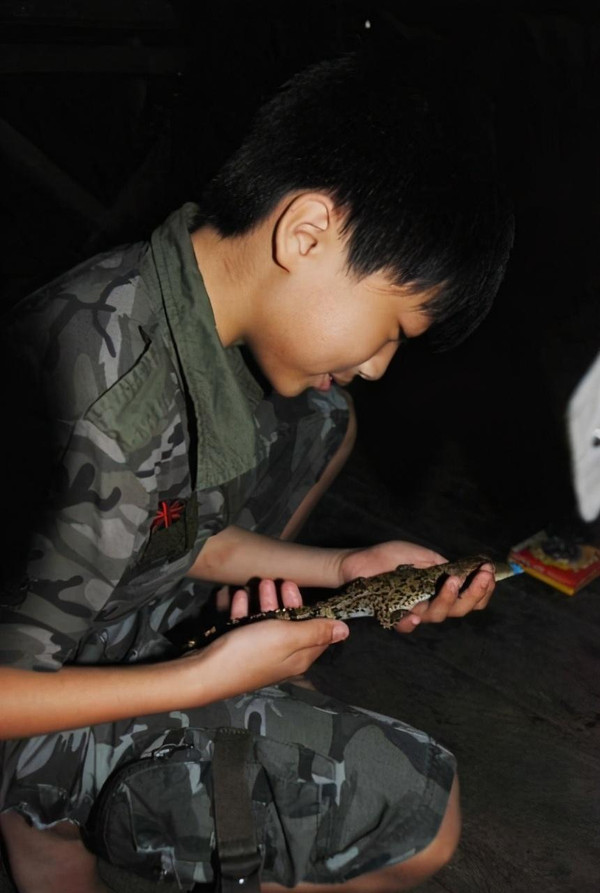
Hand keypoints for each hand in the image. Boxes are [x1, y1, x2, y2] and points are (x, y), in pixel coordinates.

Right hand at [195, 579, 348, 697]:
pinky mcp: (240, 650)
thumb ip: (316, 631)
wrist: (203, 672)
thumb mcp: (287, 637)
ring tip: (256, 584)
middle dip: (284, 600)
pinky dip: (244, 610)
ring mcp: (260, 654)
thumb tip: (346, 630)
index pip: (317, 631)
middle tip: (275, 581)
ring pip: (268, 622)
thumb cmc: (249, 653)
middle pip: (291, 624)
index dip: (310, 608)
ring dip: (263, 601)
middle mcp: (283, 657)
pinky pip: (247, 626)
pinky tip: (237, 597)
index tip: (296, 587)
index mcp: (300, 657)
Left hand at [339, 541, 495, 633]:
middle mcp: (430, 602)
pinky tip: (416, 614)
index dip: (483, 589)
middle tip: (482, 577)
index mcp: (440, 588)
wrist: (356, 563)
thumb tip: (463, 569)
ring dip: (450, 599)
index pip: (469, 597)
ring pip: (439, 615)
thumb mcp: (418, 553)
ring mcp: (413, 609)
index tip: (489, 572)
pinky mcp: (393, 615)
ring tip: (453, 581)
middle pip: (460, 609)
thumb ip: (440, 563)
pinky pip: (406, 625)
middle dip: (475, 593)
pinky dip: (412, 621)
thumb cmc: (386, 557)